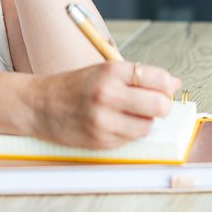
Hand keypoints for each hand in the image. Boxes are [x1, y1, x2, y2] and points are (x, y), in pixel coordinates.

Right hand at [29, 61, 180, 149]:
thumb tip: (172, 84)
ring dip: (145, 121)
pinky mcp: (101, 140)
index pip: (157, 78)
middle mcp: (108, 94)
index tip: (163, 88)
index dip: (166, 85)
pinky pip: (132, 139)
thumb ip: (136, 76)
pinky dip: (129, 133)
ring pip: (148, 126)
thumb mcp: (102, 71)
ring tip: (129, 114)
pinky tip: (115, 123)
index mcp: (110, 71)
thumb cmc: (73, 87)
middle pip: (160, 105)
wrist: (39, 105)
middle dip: (161, 105)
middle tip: (152, 103)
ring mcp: (104, 120)